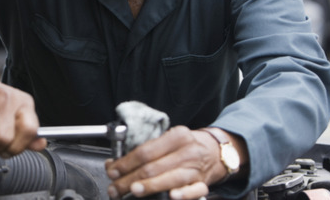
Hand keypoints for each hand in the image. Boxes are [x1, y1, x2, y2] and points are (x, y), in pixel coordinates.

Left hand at [104, 126, 243, 199]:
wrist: (216, 152)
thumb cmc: (187, 147)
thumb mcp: (168, 141)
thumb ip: (145, 151)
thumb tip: (115, 164)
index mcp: (176, 136)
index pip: (146, 151)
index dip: (126, 162)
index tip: (113, 170)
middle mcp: (187, 151)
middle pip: (154, 167)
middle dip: (130, 179)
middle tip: (116, 187)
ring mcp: (196, 168)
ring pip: (170, 178)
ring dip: (149, 186)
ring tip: (133, 190)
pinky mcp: (203, 184)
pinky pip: (195, 190)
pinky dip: (183, 194)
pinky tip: (171, 196)